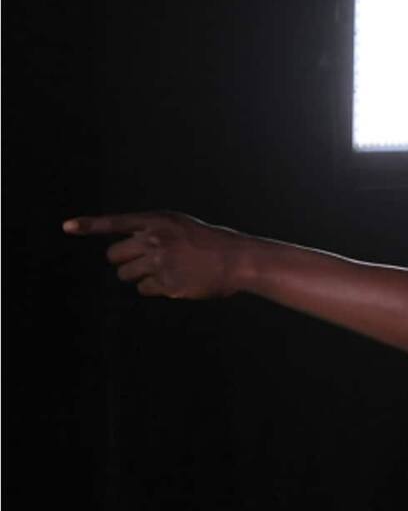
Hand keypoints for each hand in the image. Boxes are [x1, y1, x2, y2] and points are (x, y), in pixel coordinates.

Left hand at [63, 211, 249, 298]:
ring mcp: (160, 263)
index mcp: (158, 221)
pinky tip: (174, 282)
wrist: (237, 259)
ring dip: (137, 276)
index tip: (67, 226)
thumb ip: (153, 232)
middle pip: (114, 256)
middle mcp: (155, 240)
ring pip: (125, 275)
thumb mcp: (180, 226)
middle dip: (123, 261)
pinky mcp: (167, 284)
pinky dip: (155, 288)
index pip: (116, 223)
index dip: (89, 224)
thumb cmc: (211, 242)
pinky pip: (144, 289)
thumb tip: (126, 250)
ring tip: (163, 271)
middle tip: (143, 262)